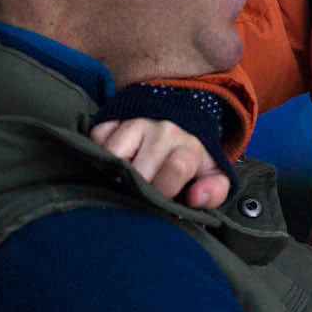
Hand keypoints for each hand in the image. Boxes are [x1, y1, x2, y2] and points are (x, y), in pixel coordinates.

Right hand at [90, 118, 231, 207]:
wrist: (183, 113)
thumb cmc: (192, 154)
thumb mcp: (213, 172)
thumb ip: (214, 191)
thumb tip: (195, 198)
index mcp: (188, 146)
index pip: (176, 169)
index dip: (166, 191)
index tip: (162, 198)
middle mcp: (162, 130)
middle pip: (138, 169)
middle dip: (137, 188)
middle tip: (141, 191)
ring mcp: (136, 121)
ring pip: (112, 152)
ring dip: (114, 170)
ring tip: (126, 176)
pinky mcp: (115, 115)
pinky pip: (97, 136)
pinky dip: (99, 149)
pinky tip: (115, 157)